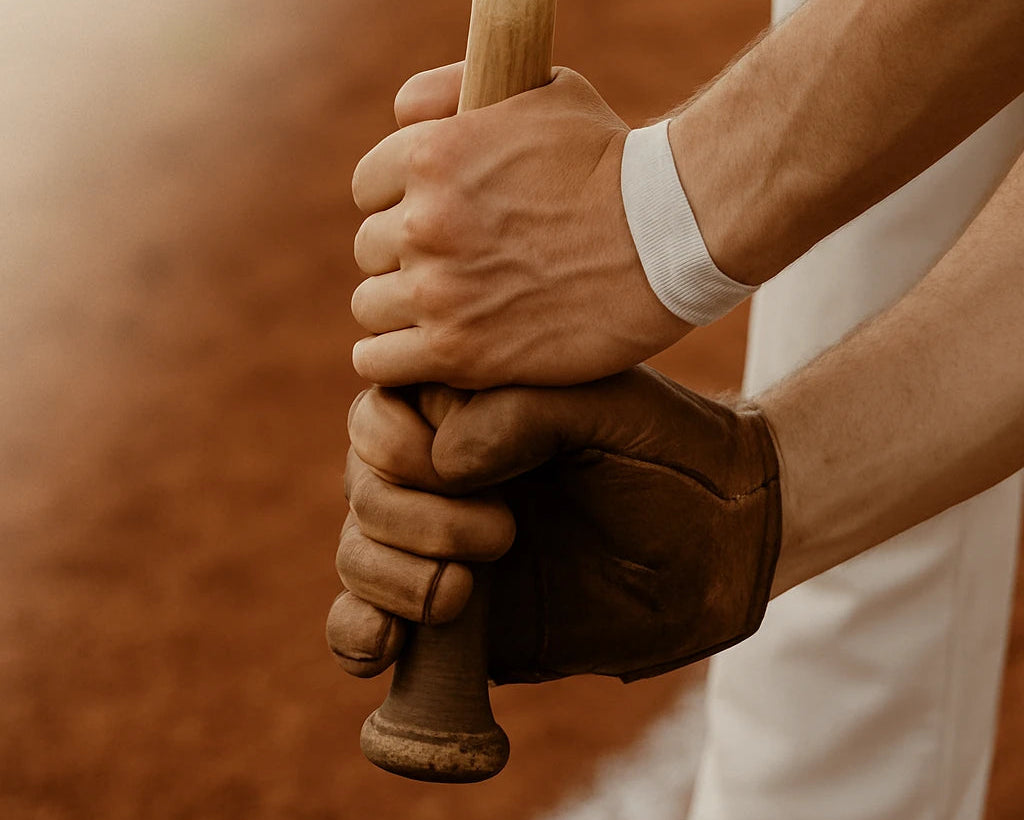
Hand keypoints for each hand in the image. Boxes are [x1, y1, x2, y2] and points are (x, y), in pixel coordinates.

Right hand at [327, 366, 781, 682]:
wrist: (728, 542)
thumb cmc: (672, 457)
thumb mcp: (607, 407)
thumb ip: (525, 413)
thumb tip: (443, 458)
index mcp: (467, 414)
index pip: (377, 416)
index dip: (395, 444)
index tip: (455, 466)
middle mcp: (445, 480)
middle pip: (364, 491)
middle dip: (409, 518)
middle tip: (501, 535)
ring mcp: (445, 550)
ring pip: (359, 555)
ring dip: (389, 575)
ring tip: (465, 591)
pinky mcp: (456, 623)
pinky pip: (369, 627)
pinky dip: (356, 634)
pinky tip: (385, 643)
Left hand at [350, 64, 690, 389]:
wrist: (670, 235)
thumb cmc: (613, 161)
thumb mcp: (541, 90)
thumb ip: (454, 90)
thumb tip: (400, 114)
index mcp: (431, 154)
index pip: (369, 188)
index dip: (401, 205)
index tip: (434, 224)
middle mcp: (423, 222)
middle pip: (371, 250)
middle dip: (407, 258)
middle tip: (454, 271)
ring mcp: (438, 291)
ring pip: (371, 307)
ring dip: (403, 311)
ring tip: (450, 313)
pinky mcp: (460, 352)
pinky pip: (380, 364)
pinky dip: (396, 361)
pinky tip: (430, 353)